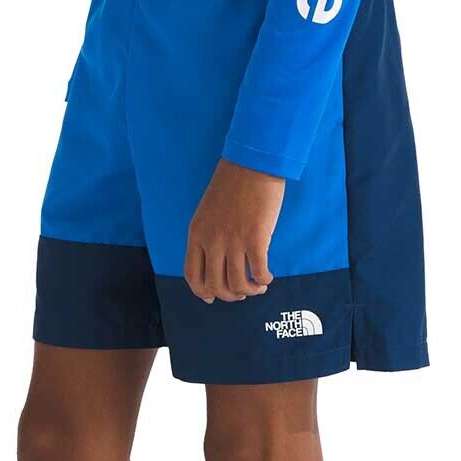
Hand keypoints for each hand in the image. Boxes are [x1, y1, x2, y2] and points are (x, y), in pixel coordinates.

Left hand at [184, 159, 284, 303]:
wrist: (253, 163)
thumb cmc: (233, 184)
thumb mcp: (208, 211)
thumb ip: (208, 235)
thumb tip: (218, 261)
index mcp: (197, 234)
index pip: (192, 274)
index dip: (202, 292)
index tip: (212, 297)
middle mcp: (212, 241)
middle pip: (216, 285)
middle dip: (230, 296)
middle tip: (242, 293)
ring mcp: (233, 241)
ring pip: (238, 284)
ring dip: (250, 290)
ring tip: (258, 286)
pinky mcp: (256, 238)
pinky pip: (259, 271)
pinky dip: (264, 280)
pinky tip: (268, 277)